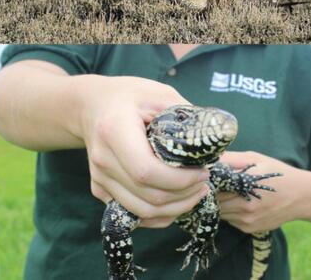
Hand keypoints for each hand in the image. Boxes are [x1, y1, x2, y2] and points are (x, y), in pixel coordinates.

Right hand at [79, 77, 208, 227]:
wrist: (93, 106)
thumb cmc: (133, 97)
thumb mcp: (163, 96)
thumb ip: (188, 118)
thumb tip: (218, 143)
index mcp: (115, 132)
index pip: (147, 171)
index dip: (180, 180)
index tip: (204, 172)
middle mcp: (103, 160)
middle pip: (146, 196)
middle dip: (184, 196)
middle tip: (205, 183)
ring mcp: (99, 178)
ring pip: (141, 211)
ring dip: (175, 208)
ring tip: (197, 192)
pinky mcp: (100, 189)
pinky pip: (133, 214)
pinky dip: (159, 214)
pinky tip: (178, 200)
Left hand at [216, 151, 295, 233]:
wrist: (302, 196)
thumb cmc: (279, 174)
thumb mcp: (258, 160)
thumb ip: (233, 159)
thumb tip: (210, 159)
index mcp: (245, 186)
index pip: (214, 188)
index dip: (211, 183)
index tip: (213, 178)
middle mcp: (245, 206)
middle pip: (215, 202)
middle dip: (215, 195)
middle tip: (223, 186)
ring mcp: (247, 219)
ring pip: (221, 213)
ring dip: (223, 205)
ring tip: (235, 195)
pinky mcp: (249, 228)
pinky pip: (231, 221)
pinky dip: (232, 213)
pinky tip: (244, 204)